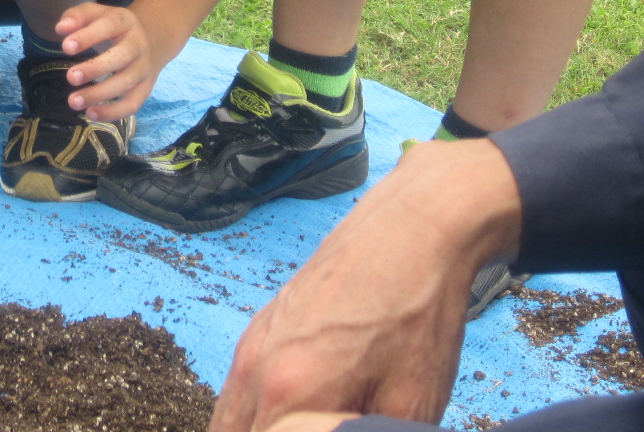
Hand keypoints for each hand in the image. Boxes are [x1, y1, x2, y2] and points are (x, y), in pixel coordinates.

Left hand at [54, 3, 172, 121]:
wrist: (154, 38)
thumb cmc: (115, 26)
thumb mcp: (98, 14)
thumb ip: (78, 16)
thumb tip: (60, 28)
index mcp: (125, 22)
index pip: (108, 26)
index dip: (88, 36)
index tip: (66, 47)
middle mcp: (138, 45)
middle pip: (122, 56)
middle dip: (96, 68)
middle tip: (70, 77)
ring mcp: (144, 68)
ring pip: (127, 82)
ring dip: (100, 94)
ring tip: (73, 101)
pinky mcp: (146, 88)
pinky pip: (133, 103)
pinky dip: (114, 112)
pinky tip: (91, 113)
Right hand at [209, 139, 521, 431]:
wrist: (411, 232)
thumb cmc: (418, 317)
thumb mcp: (412, 403)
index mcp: (290, 392)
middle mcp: (255, 369)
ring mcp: (251, 345)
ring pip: (225, 424)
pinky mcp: (259, 330)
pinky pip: (234, 395)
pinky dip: (247, 424)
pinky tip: (286, 431)